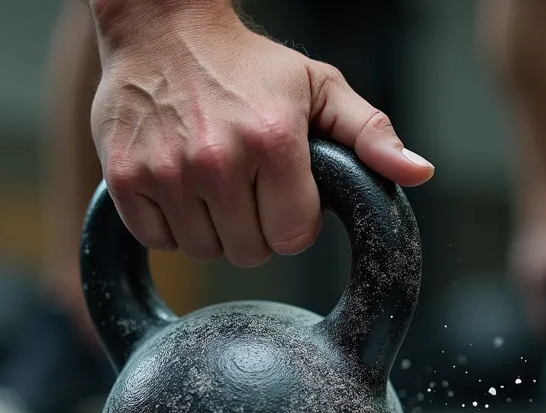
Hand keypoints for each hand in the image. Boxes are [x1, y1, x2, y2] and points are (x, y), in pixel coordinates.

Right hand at [89, 2, 433, 266]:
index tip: (286, 195)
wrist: (162, 27)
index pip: (294, 237)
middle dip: (256, 230)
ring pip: (204, 251)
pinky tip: (181, 187)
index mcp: (273, 140)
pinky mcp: (126, 178)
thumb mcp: (319, 86)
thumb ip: (371, 133)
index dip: (295, 222)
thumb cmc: (247, 63)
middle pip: (249, 252)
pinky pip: (159, 241)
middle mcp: (218, 160)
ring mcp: (167, 171)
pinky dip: (171, 225)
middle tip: (249, 188)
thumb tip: (420, 172)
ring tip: (214, 184)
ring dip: (213, 230)